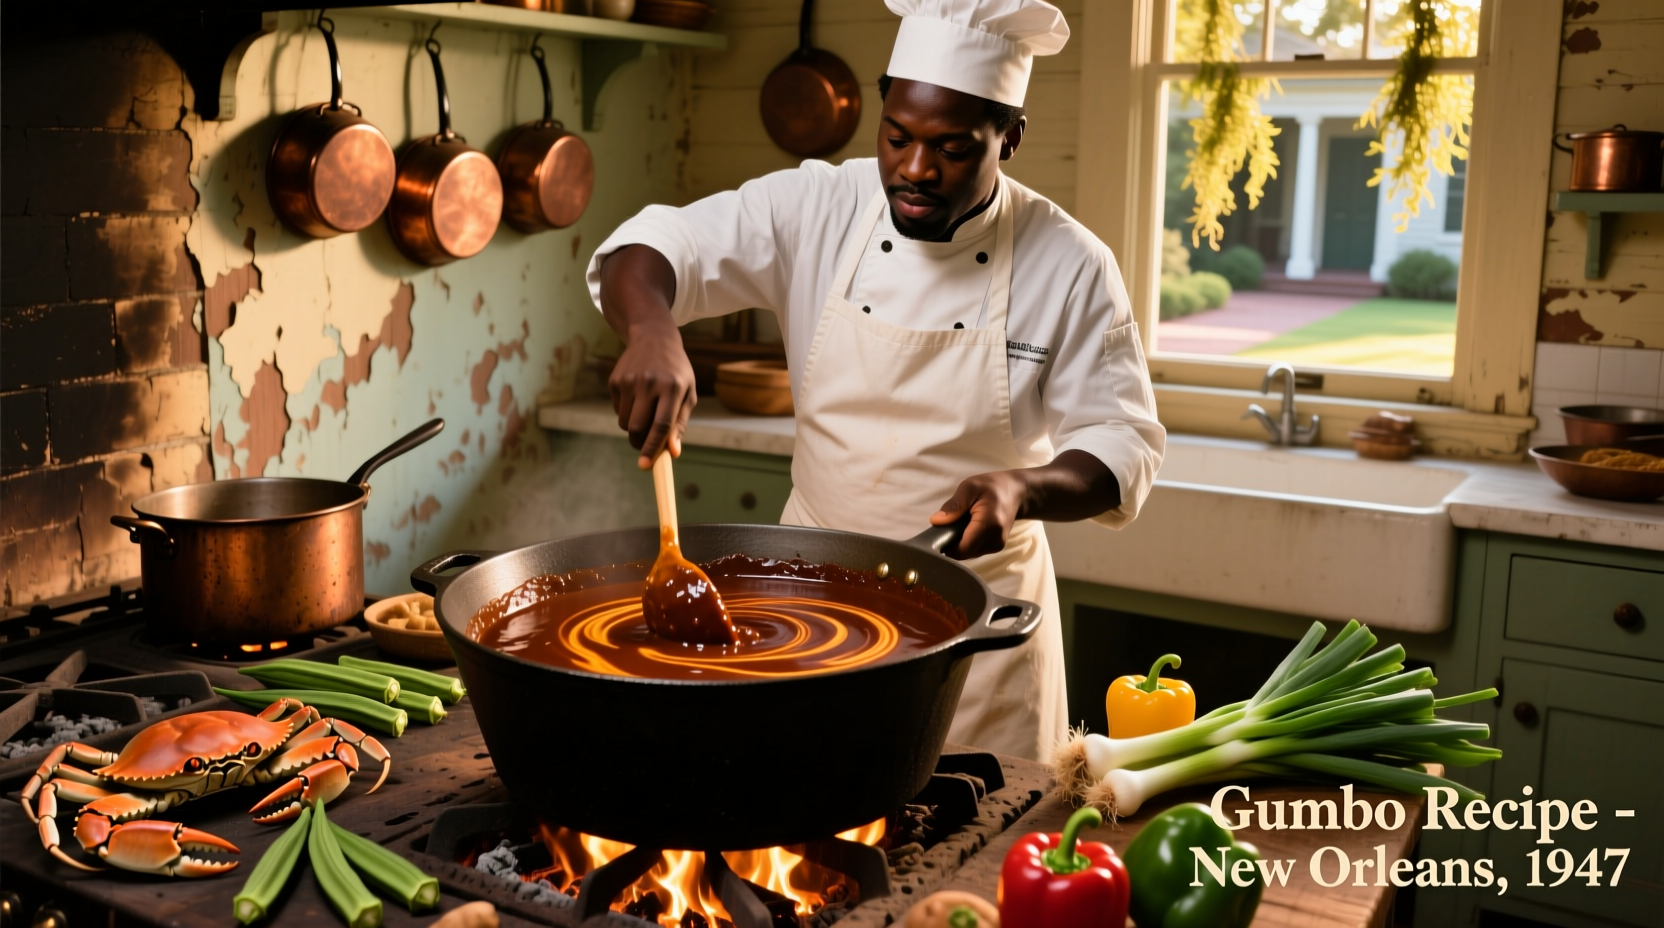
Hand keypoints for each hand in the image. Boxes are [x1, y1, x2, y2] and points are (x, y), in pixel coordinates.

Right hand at [598, 245, 689, 468]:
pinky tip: (637, 397)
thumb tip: (672, 453)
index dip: (653, 447)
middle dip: (639, 444)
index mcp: (672, 387)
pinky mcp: (615, 380)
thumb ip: (679, 423)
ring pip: (624, 422)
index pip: (661, 424)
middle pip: (636, 427)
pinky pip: (618, 410)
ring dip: (633, 428)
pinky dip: (627, 413)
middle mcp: (649, 382)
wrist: (653, 337)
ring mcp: (629, 380)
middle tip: (645, 447)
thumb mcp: (687, 393)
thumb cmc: (676, 372)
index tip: (645, 465)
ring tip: (646, 413)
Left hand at [929, 470, 1026, 558]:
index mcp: (989, 524)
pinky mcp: (996, 547)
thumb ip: (954, 505)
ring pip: (968, 553)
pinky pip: (975, 550)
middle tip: (952, 523)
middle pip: (964, 552)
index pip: (963, 549)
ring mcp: (997, 546)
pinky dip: (968, 541)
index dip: (947, 546)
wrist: (1017, 493)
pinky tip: (969, 527)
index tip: (939, 534)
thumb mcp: (970, 487)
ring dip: (960, 542)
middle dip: (953, 542)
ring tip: (963, 523)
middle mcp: (995, 540)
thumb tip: (936, 521)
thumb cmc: (993, 487)